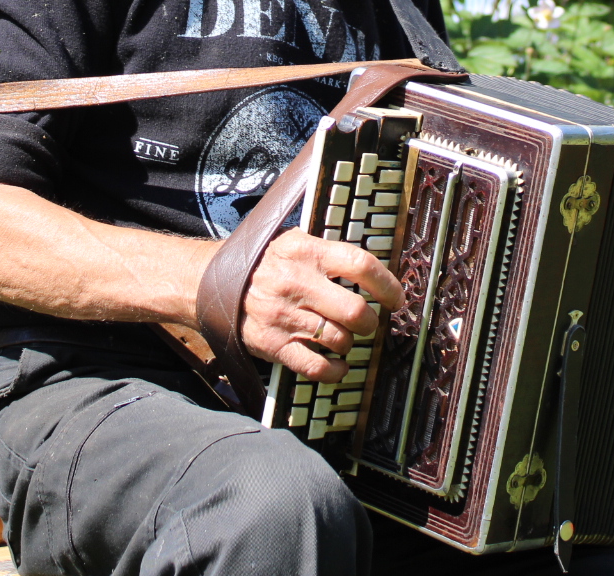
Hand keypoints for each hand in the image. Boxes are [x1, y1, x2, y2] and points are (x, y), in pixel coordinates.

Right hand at [238, 228, 403, 381]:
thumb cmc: (267, 264)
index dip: (387, 285)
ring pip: (340, 341)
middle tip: (367, 322)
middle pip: (355, 311)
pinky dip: (335, 371)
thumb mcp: (294, 242)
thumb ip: (329, 252)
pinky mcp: (274, 345)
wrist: (218, 285)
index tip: (395, 298)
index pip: (360, 265)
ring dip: (349, 343)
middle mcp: (296, 282)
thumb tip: (375, 271)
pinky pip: (318, 368)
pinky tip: (337, 365)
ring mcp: (285, 316)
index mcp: (306, 252)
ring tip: (343, 337)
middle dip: (369, 322)